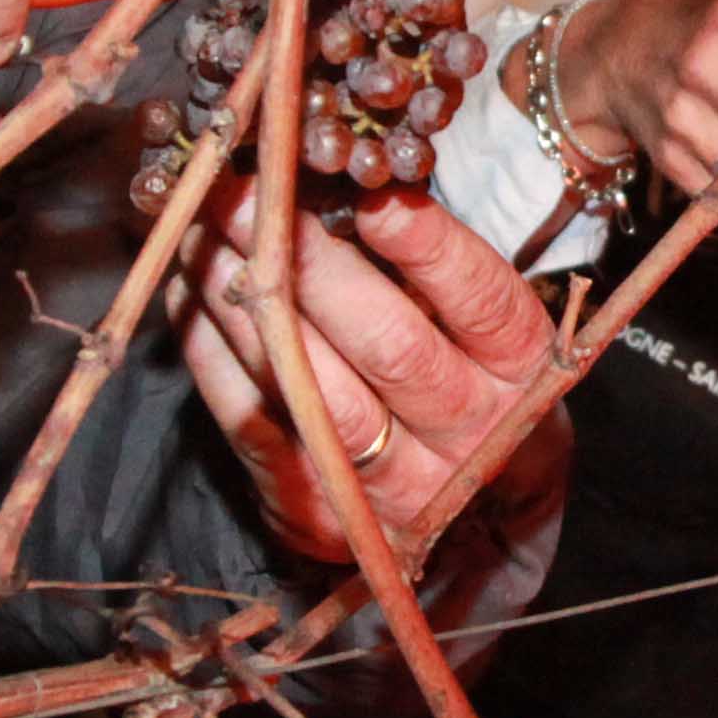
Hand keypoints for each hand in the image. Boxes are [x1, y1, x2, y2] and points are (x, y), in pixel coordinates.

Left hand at [179, 183, 572, 568]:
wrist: (479, 532)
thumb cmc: (477, 392)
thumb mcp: (490, 336)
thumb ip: (435, 272)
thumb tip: (337, 186)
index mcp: (523, 374)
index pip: (482, 302)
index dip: (428, 248)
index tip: (371, 198)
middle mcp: (468, 435)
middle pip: (389, 346)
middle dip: (308, 263)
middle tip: (247, 194)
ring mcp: (393, 486)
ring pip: (313, 388)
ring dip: (246, 302)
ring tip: (202, 234)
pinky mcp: (321, 514)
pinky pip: (256, 426)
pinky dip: (213, 354)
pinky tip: (194, 298)